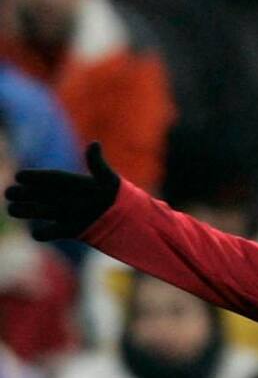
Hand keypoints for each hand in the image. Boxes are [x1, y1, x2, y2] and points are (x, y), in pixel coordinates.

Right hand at [5, 141, 119, 240]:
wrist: (126, 217)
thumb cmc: (117, 194)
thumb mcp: (109, 179)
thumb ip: (98, 164)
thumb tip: (94, 144)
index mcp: (72, 182)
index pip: (52, 179)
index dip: (37, 178)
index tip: (20, 176)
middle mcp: (65, 197)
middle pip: (41, 195)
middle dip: (25, 194)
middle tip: (8, 193)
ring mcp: (66, 213)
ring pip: (42, 211)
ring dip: (27, 211)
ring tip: (11, 210)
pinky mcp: (71, 230)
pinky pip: (54, 232)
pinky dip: (45, 233)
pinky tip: (35, 234)